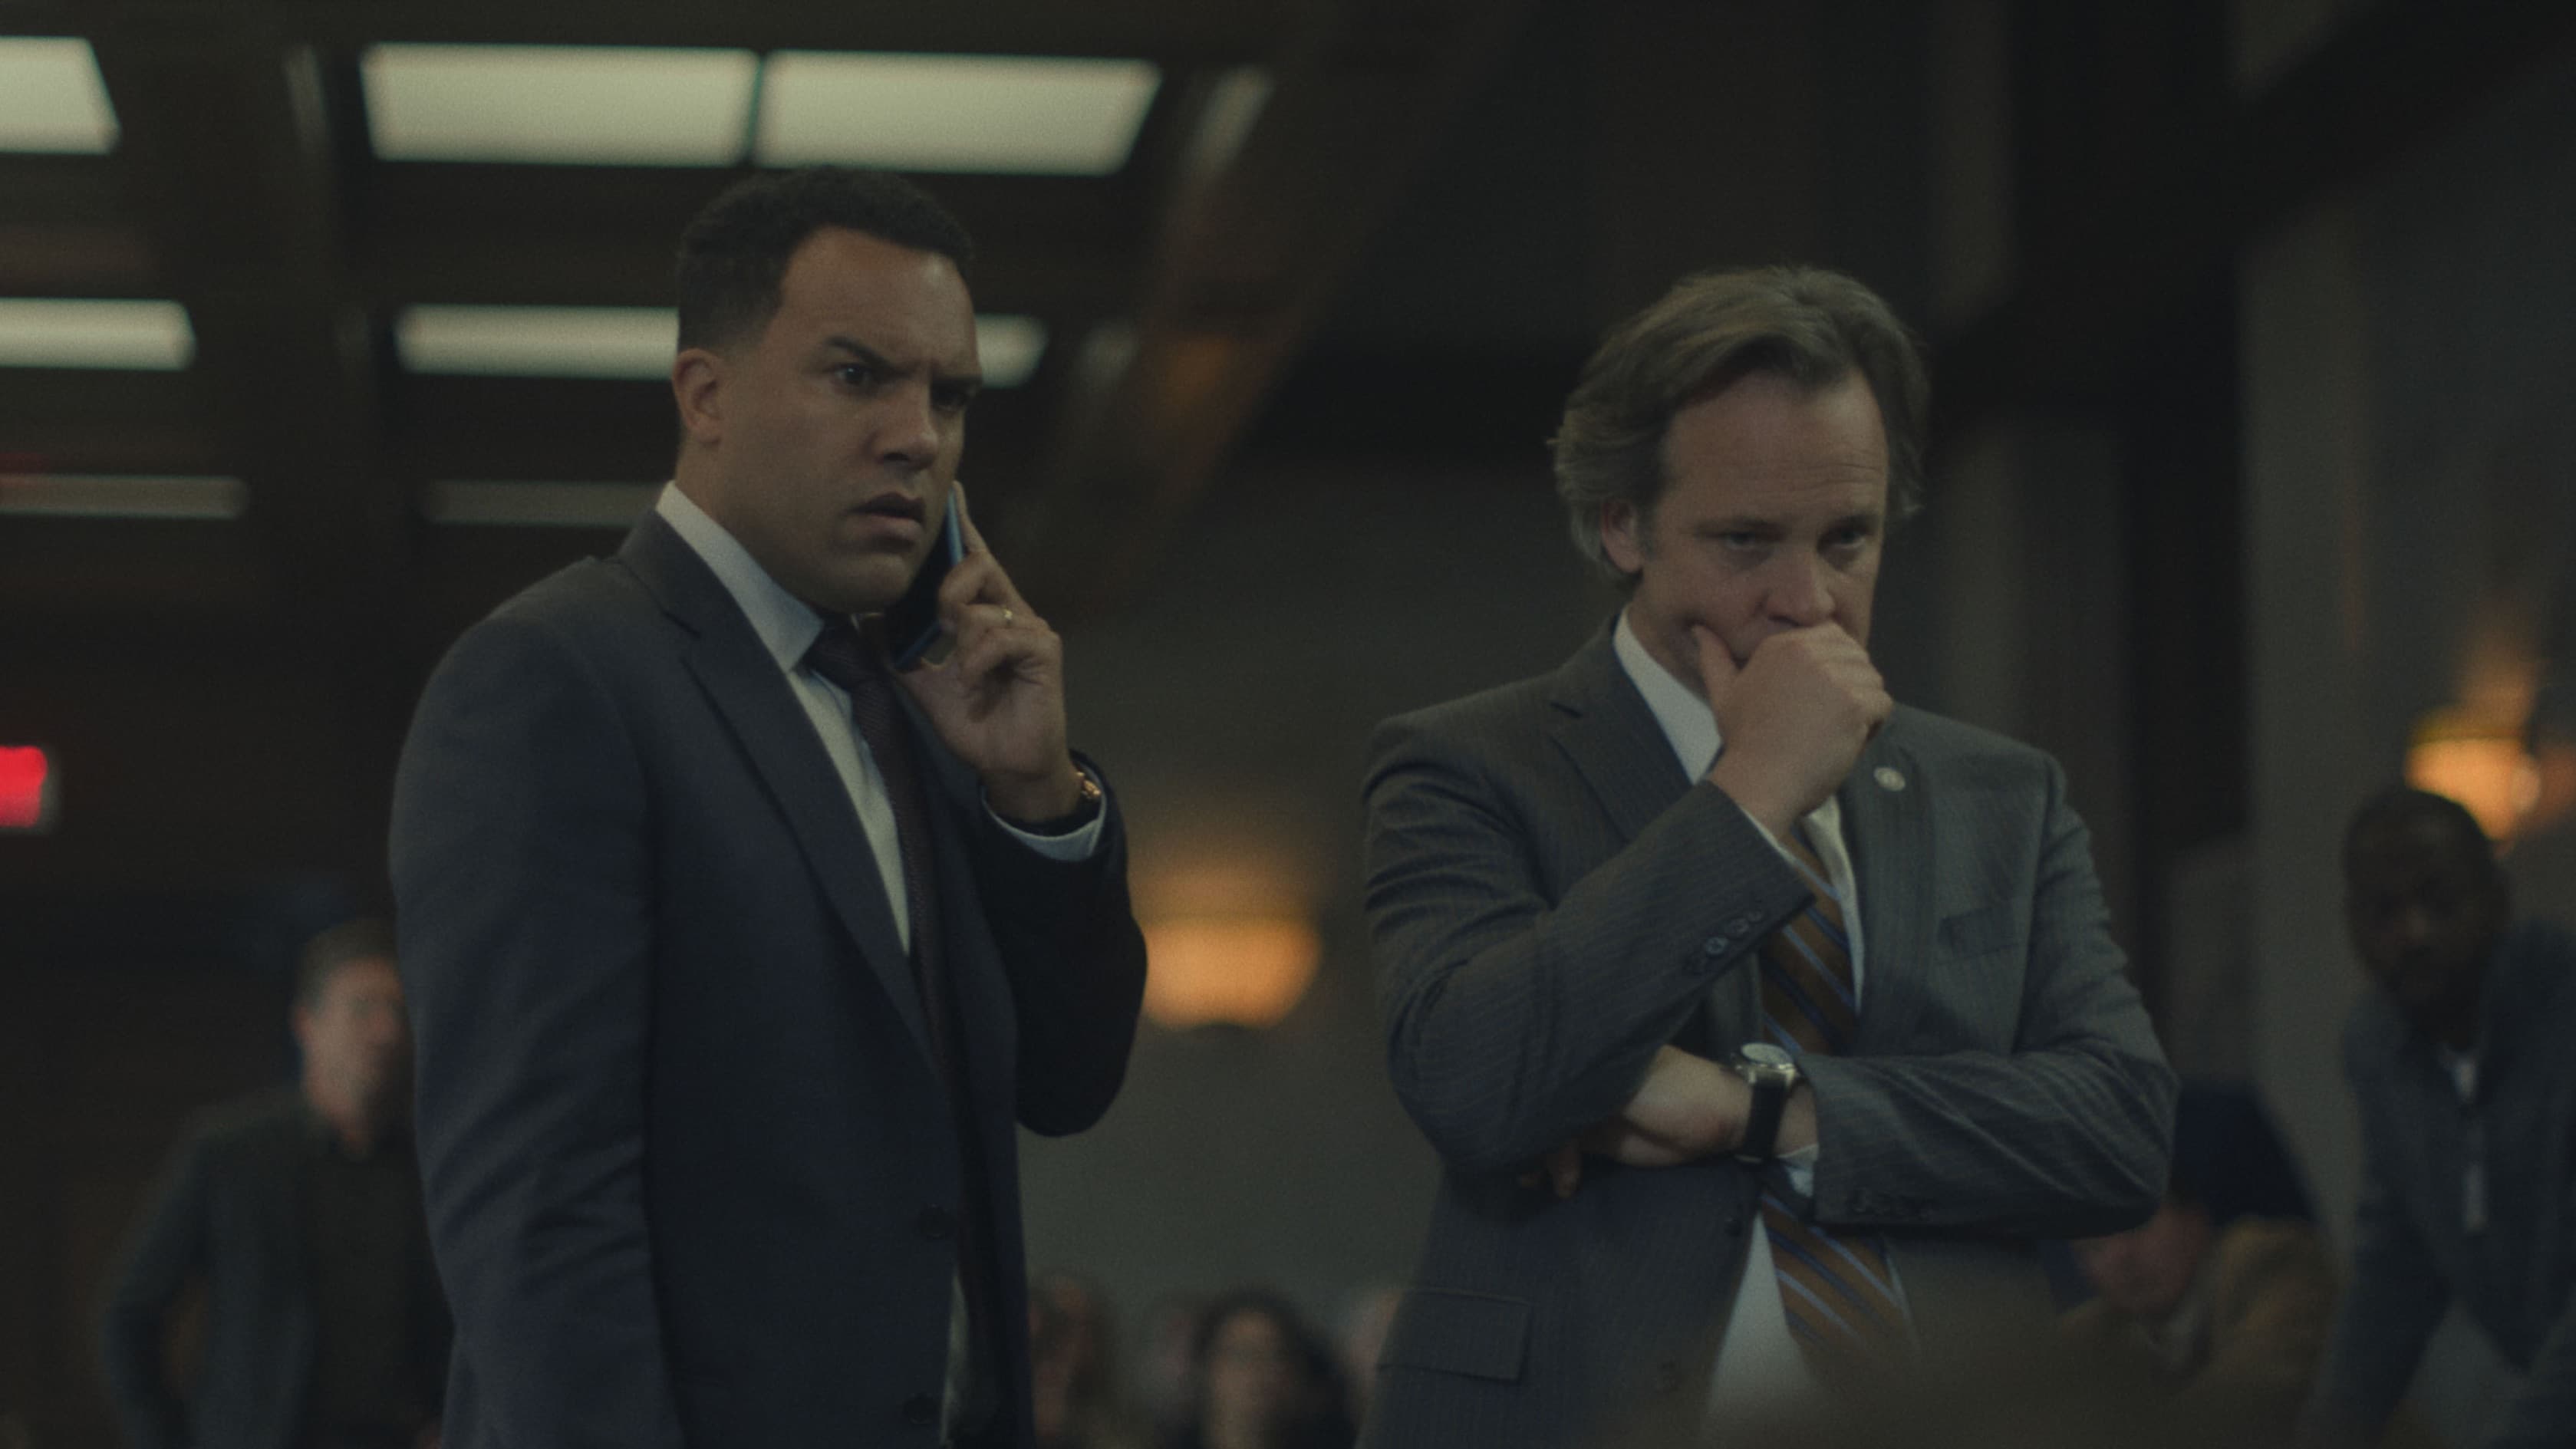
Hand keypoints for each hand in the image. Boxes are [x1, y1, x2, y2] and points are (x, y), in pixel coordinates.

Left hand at [893, 484, 1083, 820]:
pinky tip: (975, 684)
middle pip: (975, 565)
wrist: (1009, 766)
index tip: (950, 489)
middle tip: (940, 624)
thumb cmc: (975, 723)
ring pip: (980, 606)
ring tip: (965, 680)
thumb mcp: (924, 684)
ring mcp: (1030, 628)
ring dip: (961, 644)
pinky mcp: (1044, 649)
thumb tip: (863, 620)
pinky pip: (1000, 634)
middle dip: (946, 588)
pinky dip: (977, 660)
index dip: (961, 525)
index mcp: (985, 613)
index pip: (971, 558)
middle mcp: (1011, 610)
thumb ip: (898, 652)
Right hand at [1520, 1048, 1747, 1197]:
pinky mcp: (1597, 1137)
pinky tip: (1559, 1183)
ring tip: (1532, 1178)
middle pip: (1543, 1103)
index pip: (1546, 1070)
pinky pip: (1566, 1151)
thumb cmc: (1675, 1092)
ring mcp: (1590, 1107)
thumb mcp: (1628, 1089)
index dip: (1525, 1093)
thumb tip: (1542, 1107)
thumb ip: (1585, 1096)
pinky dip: (1558, 1167)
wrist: (1717, 1123)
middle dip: (1527, 1131)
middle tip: (1515, 1158)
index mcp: (1592, 1054)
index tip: (1507, 1115)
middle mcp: (1584, 1078)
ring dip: (1541, 1156)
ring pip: (1551, 1130)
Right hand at [1696, 623, 1889, 837]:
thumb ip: (1715, 658)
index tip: (1818, 698)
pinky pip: (1883, 706)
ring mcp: (1833, 677)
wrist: (1759, 782)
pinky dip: (1872, 728)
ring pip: (1872, 681)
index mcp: (1782, 645)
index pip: (1833, 636)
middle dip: (1851, 684)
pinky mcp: (1854, 703)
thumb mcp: (1724, 694)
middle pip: (1856, 656)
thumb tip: (1701, 630)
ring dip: (1862, 708)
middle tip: (1826, 718)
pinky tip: (1845, 743)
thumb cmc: (1744, 743)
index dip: (1834, 667)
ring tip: (1833, 732)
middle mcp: (1808, 653)